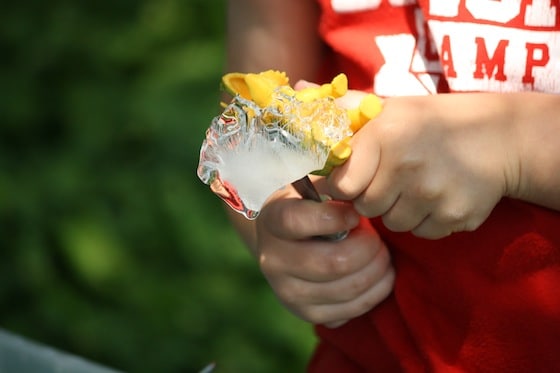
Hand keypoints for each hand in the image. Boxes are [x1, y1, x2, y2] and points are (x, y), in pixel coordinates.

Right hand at [255, 186, 394, 326]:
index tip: (356, 214)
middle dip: (368, 249)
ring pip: (346, 289)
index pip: (296, 222)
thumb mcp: (316, 186)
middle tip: (377, 238)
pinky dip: (375, 292)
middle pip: (332, 263)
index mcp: (272, 220)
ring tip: (382, 254)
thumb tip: (363, 184)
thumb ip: (336, 182)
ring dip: (377, 270)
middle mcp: (272, 260)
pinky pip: (350, 310)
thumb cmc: (312, 206)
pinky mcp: (306, 314)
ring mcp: (287, 292)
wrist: (289, 241)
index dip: (334, 217)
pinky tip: (379, 274)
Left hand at [329, 94, 518, 238]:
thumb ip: (343, 106)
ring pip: (393, 223)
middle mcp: (408, 167)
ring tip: (414, 186)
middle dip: (371, 197)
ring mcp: (434, 195)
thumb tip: (299, 89)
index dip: (343, 185)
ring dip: (397, 210)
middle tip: (387, 179)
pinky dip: (423, 220)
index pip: (343, 184)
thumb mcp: (390, 107)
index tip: (350, 179)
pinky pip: (421, 233)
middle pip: (366, 207)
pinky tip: (434, 197)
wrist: (497, 137)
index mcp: (385, 136)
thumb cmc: (431, 121)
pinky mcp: (455, 217)